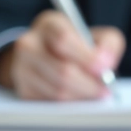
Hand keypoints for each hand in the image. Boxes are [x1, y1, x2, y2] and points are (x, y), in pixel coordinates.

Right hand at [0, 10, 124, 100]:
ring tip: (95, 95)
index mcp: (49, 24)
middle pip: (61, 70)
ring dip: (81, 97)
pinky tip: (79, 98)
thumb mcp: (97, 36)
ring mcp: (21, 68)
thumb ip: (108, 45)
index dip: (86, 57)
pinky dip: (69, 106)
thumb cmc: (79, 46)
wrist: (51, 57)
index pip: (63, 39)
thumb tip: (105, 63)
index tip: (104, 69)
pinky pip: (50, 104)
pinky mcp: (23, 90)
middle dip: (89, 84)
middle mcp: (29, 43)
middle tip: (105, 90)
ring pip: (56, 91)